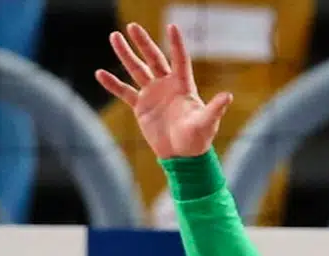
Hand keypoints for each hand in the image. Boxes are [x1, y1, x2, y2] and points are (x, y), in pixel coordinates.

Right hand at [96, 23, 231, 159]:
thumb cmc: (198, 140)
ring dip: (125, 55)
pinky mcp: (141, 107)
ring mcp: (153, 94)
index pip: (180, 60)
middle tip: (132, 26)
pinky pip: (125, 92)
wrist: (182, 156)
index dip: (176, 44)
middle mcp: (167, 85)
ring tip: (114, 37)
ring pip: (137, 70)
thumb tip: (228, 96)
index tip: (172, 26)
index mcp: (183, 86)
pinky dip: (113, 84)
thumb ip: (214, 109)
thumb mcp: (206, 123)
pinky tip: (100, 73)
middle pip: (154, 59)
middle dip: (144, 43)